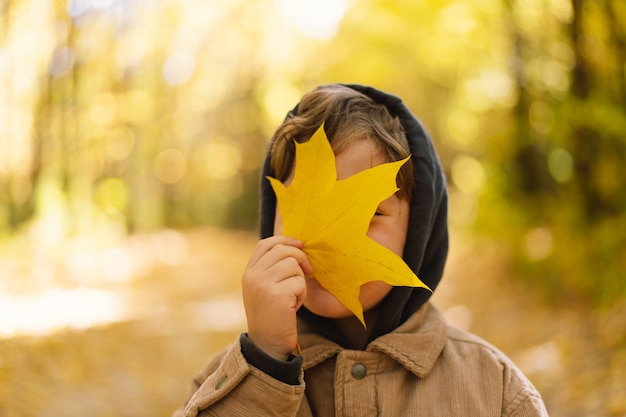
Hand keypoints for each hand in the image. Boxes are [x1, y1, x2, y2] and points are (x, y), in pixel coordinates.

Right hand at [242, 236, 312, 360]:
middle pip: (283, 251)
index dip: (285, 240)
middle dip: (300, 259)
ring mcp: (263, 284)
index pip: (266, 244)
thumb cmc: (271, 316)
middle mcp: (253, 276)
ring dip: (300, 280)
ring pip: (293, 265)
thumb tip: (295, 246)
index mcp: (249, 273)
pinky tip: (294, 306)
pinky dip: (302, 294)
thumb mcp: (264, 289)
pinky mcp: (277, 295)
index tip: (300, 245)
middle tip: (307, 272)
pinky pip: (300, 282)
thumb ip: (271, 268)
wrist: (267, 345)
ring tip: (294, 296)